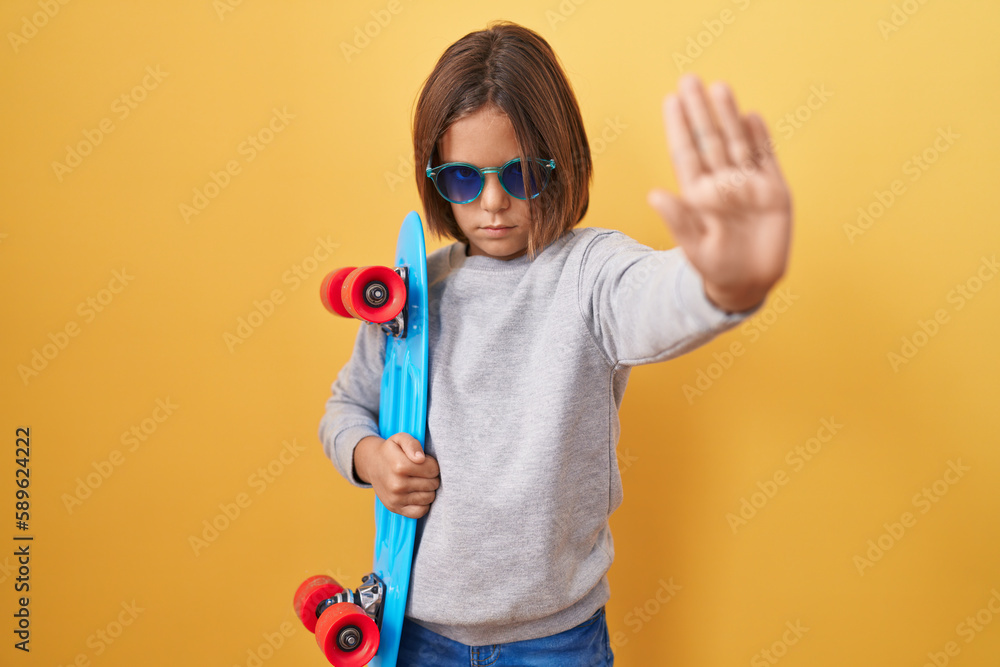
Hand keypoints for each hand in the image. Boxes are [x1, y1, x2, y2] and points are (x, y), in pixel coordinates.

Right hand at [353, 433, 439, 518]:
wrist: (372, 464)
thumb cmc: (390, 451)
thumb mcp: (400, 439)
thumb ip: (412, 444)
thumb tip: (421, 458)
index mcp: (399, 466)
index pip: (433, 469)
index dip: (433, 464)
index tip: (425, 462)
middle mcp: (397, 484)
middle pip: (433, 484)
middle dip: (432, 477)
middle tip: (423, 472)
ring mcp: (396, 499)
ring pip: (429, 497)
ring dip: (428, 489)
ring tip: (420, 481)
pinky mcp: (395, 508)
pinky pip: (420, 512)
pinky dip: (423, 503)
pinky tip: (417, 493)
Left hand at [647, 73, 792, 312]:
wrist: (747, 284)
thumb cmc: (715, 268)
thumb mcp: (694, 247)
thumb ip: (678, 220)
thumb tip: (655, 195)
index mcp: (699, 195)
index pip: (687, 154)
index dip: (680, 127)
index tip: (671, 100)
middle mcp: (722, 184)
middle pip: (711, 140)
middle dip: (701, 111)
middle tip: (690, 79)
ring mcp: (748, 185)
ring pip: (738, 143)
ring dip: (729, 116)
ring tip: (720, 87)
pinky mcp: (773, 192)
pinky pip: (766, 159)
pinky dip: (760, 138)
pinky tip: (751, 116)